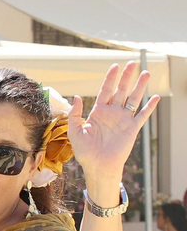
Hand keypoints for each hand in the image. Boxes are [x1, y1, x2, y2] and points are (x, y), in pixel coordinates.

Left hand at [67, 62, 159, 190]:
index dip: (110, 79)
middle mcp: (112, 113)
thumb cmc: (85, 152)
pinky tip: (155, 97)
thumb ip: (75, 114)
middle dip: (126, 77)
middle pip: (121, 91)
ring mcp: (123, 119)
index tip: (115, 66)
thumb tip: (76, 96)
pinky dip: (149, 107)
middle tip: (132, 63)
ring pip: (133, 99)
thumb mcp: (75, 132)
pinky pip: (142, 115)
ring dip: (140, 86)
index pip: (105, 91)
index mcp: (98, 112)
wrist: (98, 166)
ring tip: (146, 73)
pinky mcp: (132, 128)